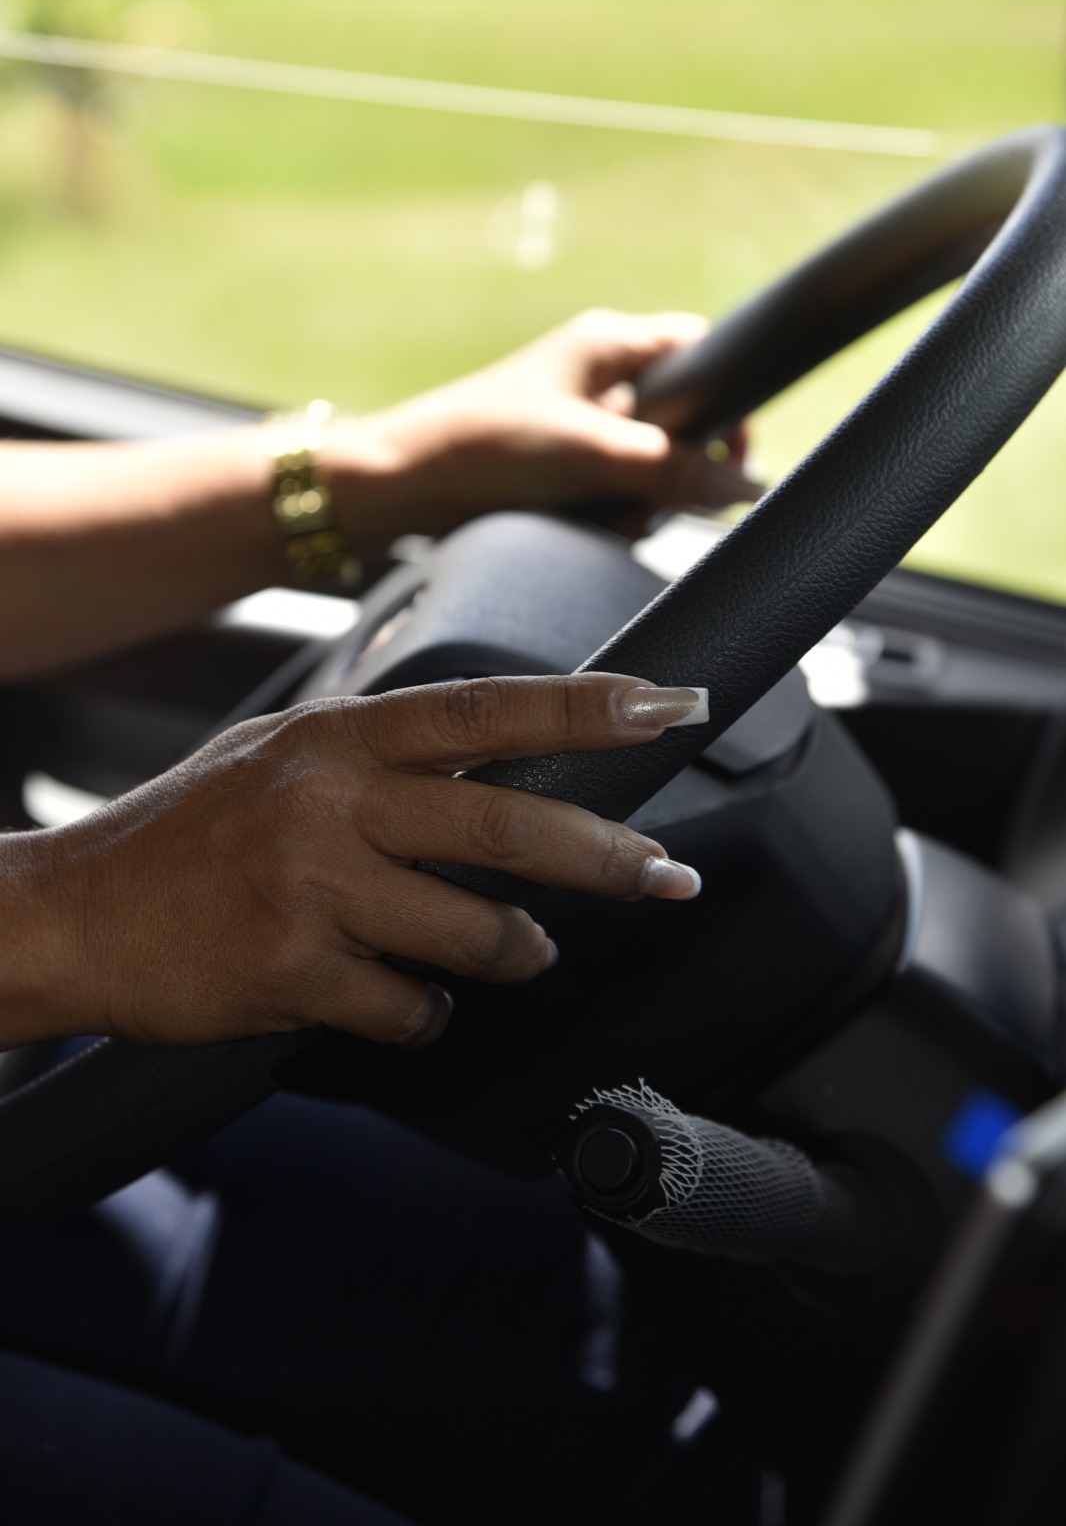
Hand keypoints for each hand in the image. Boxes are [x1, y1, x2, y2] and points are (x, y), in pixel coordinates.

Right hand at [0, 675, 705, 1050]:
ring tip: (522, 953)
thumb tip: (507, 764)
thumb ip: (387, 758)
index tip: (668, 704)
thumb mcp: (284, 757)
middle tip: (667, 875)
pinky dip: (427, 1014)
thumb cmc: (191, 833)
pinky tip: (405, 1002)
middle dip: (607, 856)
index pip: (485, 708)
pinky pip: (410, 1008)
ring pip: (475, 933)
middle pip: (507, 824)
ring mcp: (310, 887)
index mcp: (337, 737)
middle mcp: (329, 800)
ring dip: (517, 953)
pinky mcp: (292, 972)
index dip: (586, 706)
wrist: (78, 912)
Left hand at [320, 309, 758, 543]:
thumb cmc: (483, 445)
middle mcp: (602, 380)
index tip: (729, 456)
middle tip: (650, 499)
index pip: (702, 353)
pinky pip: (618, 494)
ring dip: (641, 503)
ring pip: (653, 469)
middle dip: (676, 472)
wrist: (404, 488)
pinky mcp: (566, 470)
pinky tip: (585, 526)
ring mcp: (584, 427)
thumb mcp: (589, 453)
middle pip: (684, 425)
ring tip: (605, 516)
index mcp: (610, 344)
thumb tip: (747, 486)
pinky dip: (612, 516)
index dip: (727, 402)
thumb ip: (672, 469)